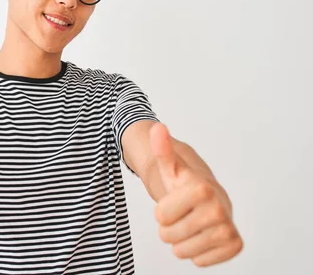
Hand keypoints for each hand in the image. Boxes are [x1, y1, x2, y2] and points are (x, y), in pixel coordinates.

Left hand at [150, 123, 242, 266]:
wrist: (209, 198)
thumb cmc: (184, 185)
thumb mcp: (169, 168)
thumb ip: (162, 149)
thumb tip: (157, 128)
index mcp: (201, 189)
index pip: (160, 216)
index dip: (161, 211)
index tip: (173, 201)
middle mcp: (218, 209)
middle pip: (168, 236)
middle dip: (168, 228)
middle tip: (180, 215)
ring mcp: (228, 228)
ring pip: (182, 252)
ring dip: (180, 241)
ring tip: (189, 224)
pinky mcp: (234, 245)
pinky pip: (199, 262)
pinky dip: (196, 253)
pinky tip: (201, 236)